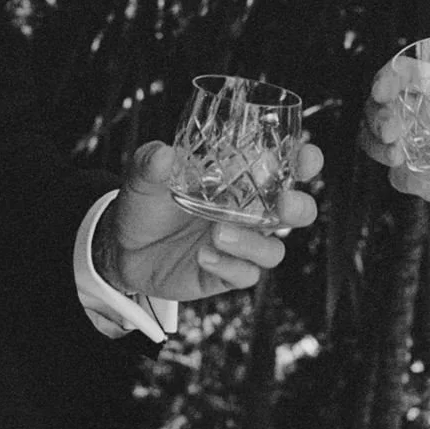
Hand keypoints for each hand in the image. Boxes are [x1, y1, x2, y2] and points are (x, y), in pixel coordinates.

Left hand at [96, 139, 322, 301]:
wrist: (123, 250)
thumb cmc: (145, 205)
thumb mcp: (142, 177)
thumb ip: (150, 162)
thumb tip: (163, 153)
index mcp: (240, 180)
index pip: (286, 168)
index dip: (305, 162)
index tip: (306, 158)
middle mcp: (248, 212)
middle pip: (297, 213)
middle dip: (299, 208)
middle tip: (282, 204)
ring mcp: (240, 245)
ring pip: (274, 250)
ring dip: (252, 242)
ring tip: (217, 233)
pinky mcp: (227, 274)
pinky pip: (246, 275)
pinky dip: (229, 266)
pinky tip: (203, 257)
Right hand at [359, 66, 429, 218]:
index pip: (403, 73)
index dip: (386, 76)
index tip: (383, 87)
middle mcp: (424, 115)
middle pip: (380, 105)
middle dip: (376, 114)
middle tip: (390, 129)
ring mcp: (419, 147)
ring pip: (375, 137)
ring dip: (374, 142)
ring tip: (393, 152)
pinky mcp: (421, 178)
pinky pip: (396, 175)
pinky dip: (396, 173)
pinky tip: (407, 175)